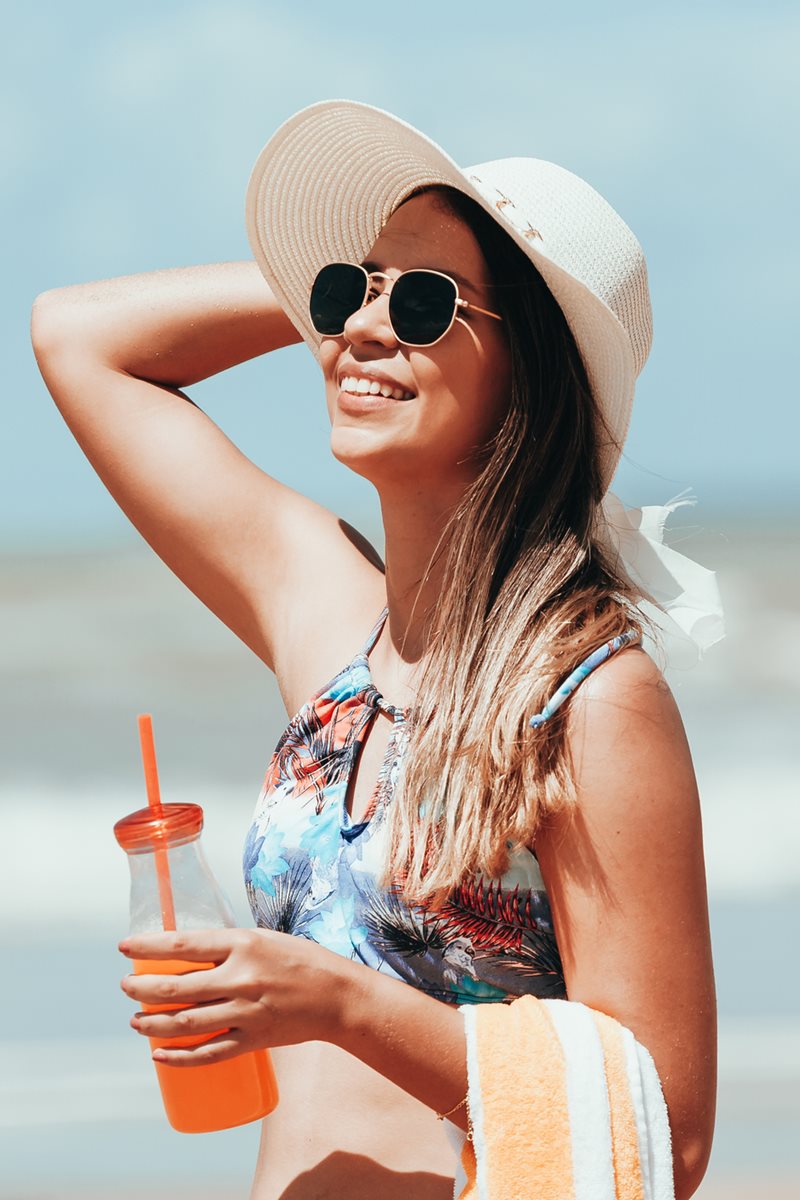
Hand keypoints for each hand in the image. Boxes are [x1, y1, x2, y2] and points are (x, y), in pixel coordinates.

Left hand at [119, 927, 350, 1067]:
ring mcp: (245, 1011)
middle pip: (175, 987)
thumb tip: (187, 952)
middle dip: (141, 989)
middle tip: (126, 988)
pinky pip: (208, 1053)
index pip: (182, 945)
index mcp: (242, 944)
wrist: (337, 996)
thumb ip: (229, 946)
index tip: (124, 948)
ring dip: (151, 1024)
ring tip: (135, 1021)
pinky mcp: (253, 1039)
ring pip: (184, 1022)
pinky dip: (179, 1058)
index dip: (148, 947)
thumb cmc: (300, 960)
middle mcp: (240, 977)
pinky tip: (159, 1056)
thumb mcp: (263, 939)